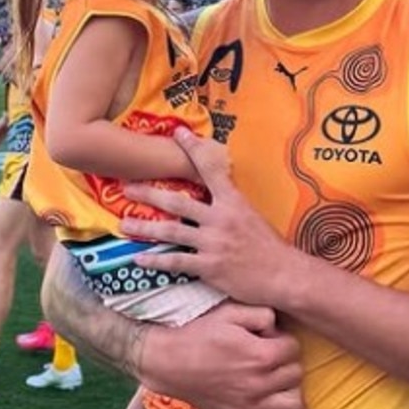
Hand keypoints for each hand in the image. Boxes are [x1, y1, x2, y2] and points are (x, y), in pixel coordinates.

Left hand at [120, 128, 292, 306]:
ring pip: (170, 231)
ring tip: (123, 224)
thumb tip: (216, 193)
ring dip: (144, 228)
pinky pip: (176, 262)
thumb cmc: (271, 246)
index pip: (210, 169)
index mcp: (233, 202)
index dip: (193, 150)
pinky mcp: (209, 267)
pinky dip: (156, 261)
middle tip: (126, 187)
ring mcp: (212, 243)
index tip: (178, 133)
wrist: (284, 274)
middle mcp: (219, 218)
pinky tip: (139, 259)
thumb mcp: (253, 216)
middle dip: (148, 193)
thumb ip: (232, 205)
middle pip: (177, 202)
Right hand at [142, 302, 308, 408]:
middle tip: (268, 354)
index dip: (282, 339)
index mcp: (261, 355)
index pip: (294, 347)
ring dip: (289, 391)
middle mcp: (260, 383)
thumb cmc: (198, 332)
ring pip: (292, 403)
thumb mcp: (230, 311)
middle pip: (296, 373)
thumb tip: (278, 325)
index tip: (268, 337)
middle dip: (287, 361)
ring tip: (277, 382)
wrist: (167, 360)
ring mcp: (251, 404)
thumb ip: (261, 314)